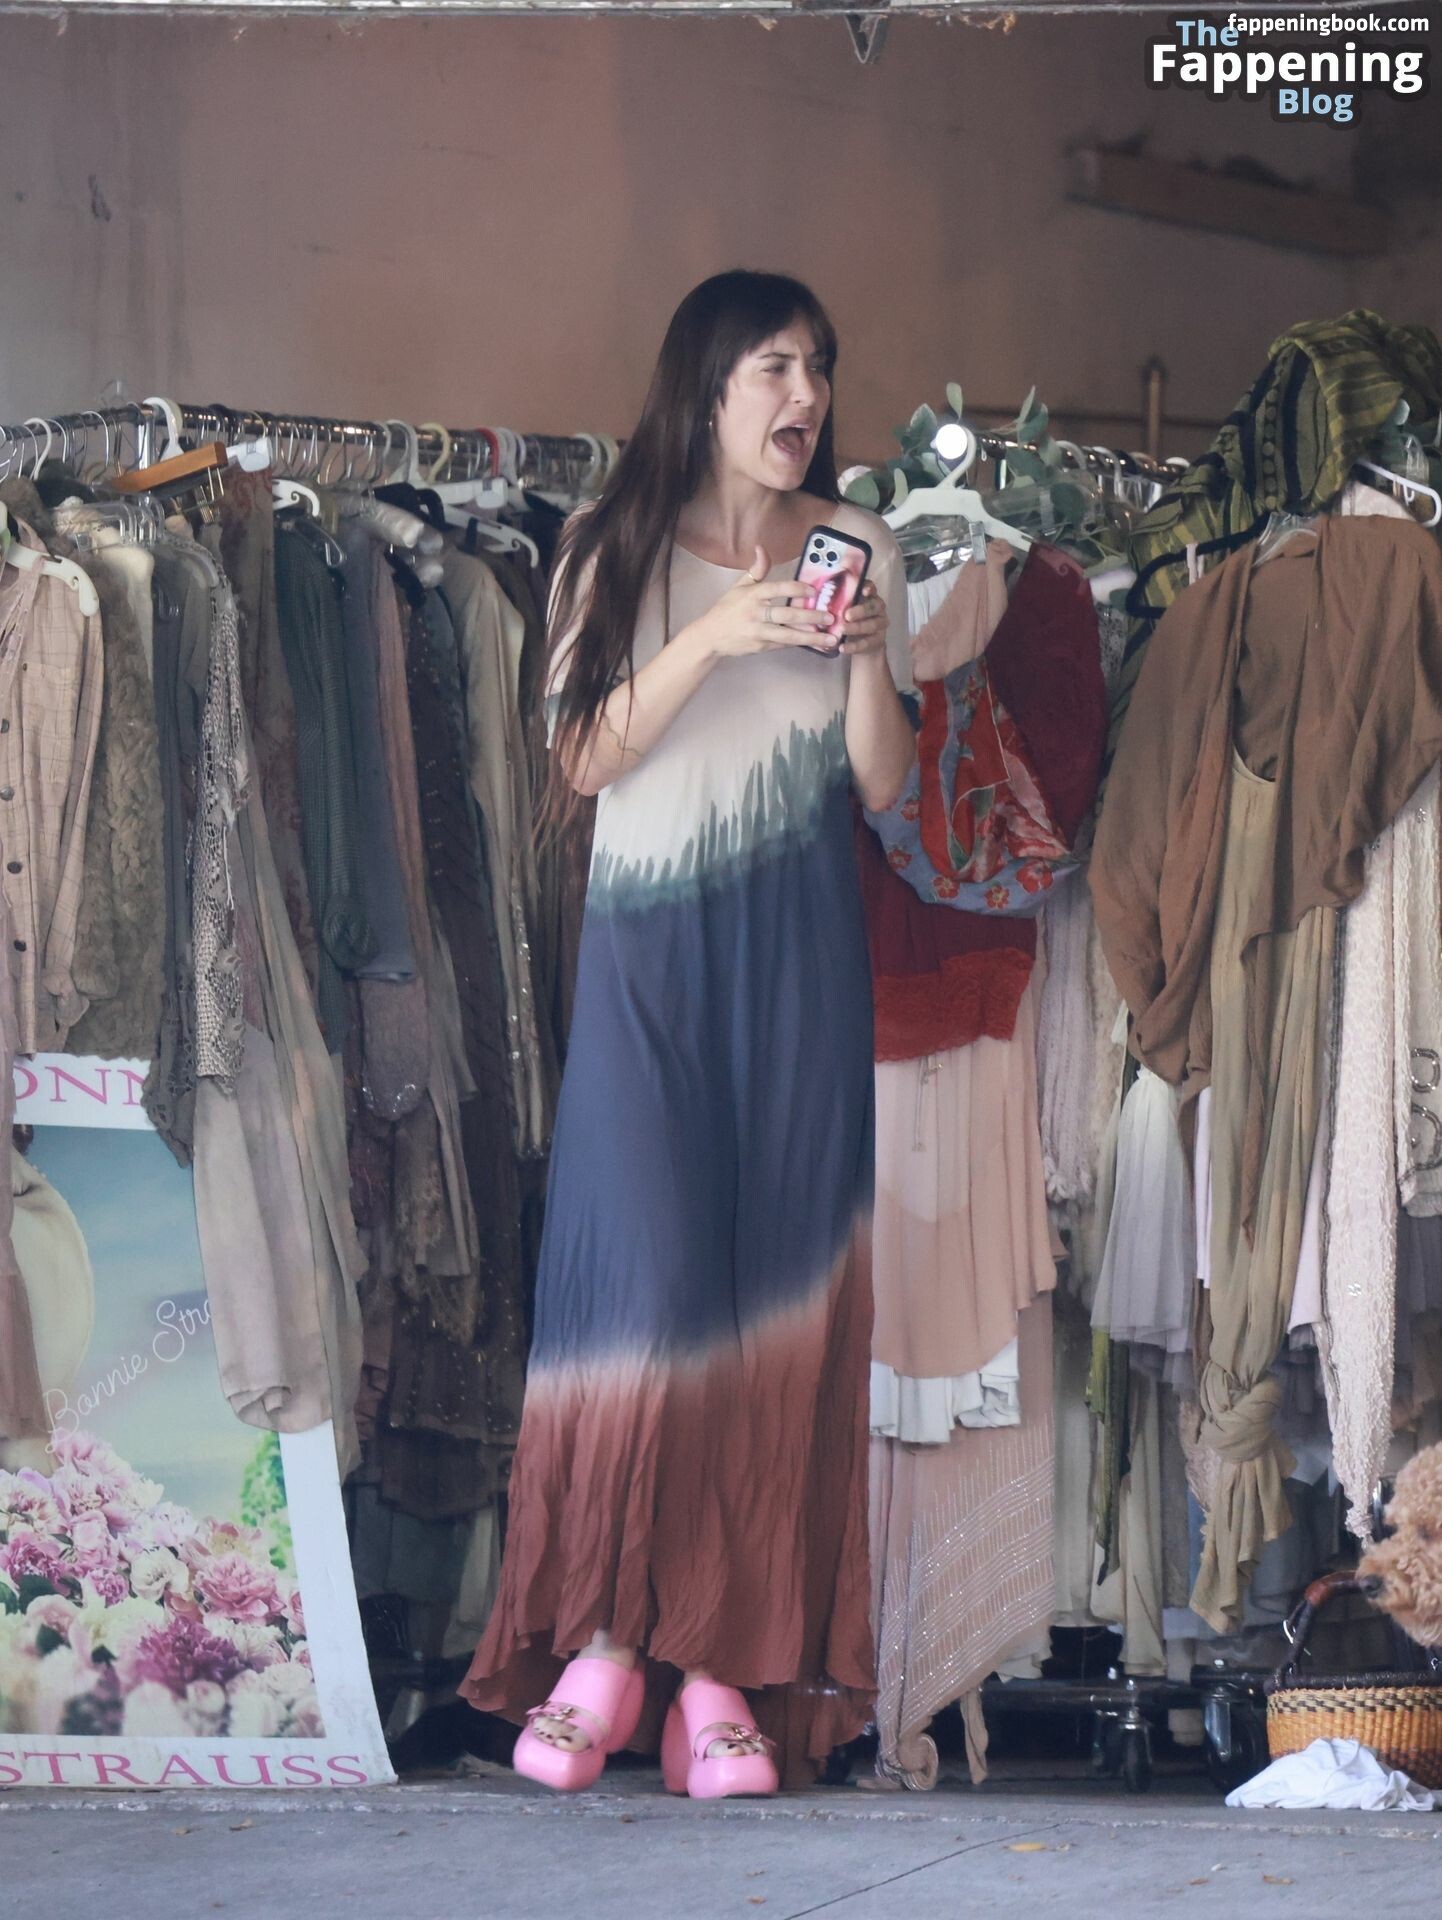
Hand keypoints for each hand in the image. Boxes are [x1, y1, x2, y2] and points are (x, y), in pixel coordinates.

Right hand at [689, 547, 836, 661]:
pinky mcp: (761, 647)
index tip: (813, 590)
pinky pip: (784, 645)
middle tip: (830, 616)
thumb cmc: (727, 609)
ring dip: (811, 637)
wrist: (710, 636)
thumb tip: (762, 547)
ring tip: (831, 637)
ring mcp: (759, 632)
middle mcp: (756, 614)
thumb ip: (756, 570)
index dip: (796, 589)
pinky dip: (801, 643)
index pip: (777, 589)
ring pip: (788, 635)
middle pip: (786, 615)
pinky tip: (818, 644)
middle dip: (811, 616)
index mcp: (752, 595)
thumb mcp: (739, 586)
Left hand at [835, 582, 888, 661]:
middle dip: (860, 611)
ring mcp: (880, 624)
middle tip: (847, 615)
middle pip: (872, 607)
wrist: (860, 643)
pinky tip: (842, 647)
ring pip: (871, 625)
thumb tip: (819, 597)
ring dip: (856, 628)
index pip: (871, 588)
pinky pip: (867, 643)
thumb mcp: (844, 609)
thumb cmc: (849, 620)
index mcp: (869, 597)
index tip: (862, 590)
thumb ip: (838, 602)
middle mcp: (878, 609)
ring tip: (842, 630)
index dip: (869, 588)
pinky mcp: (878, 640)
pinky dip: (854, 646)